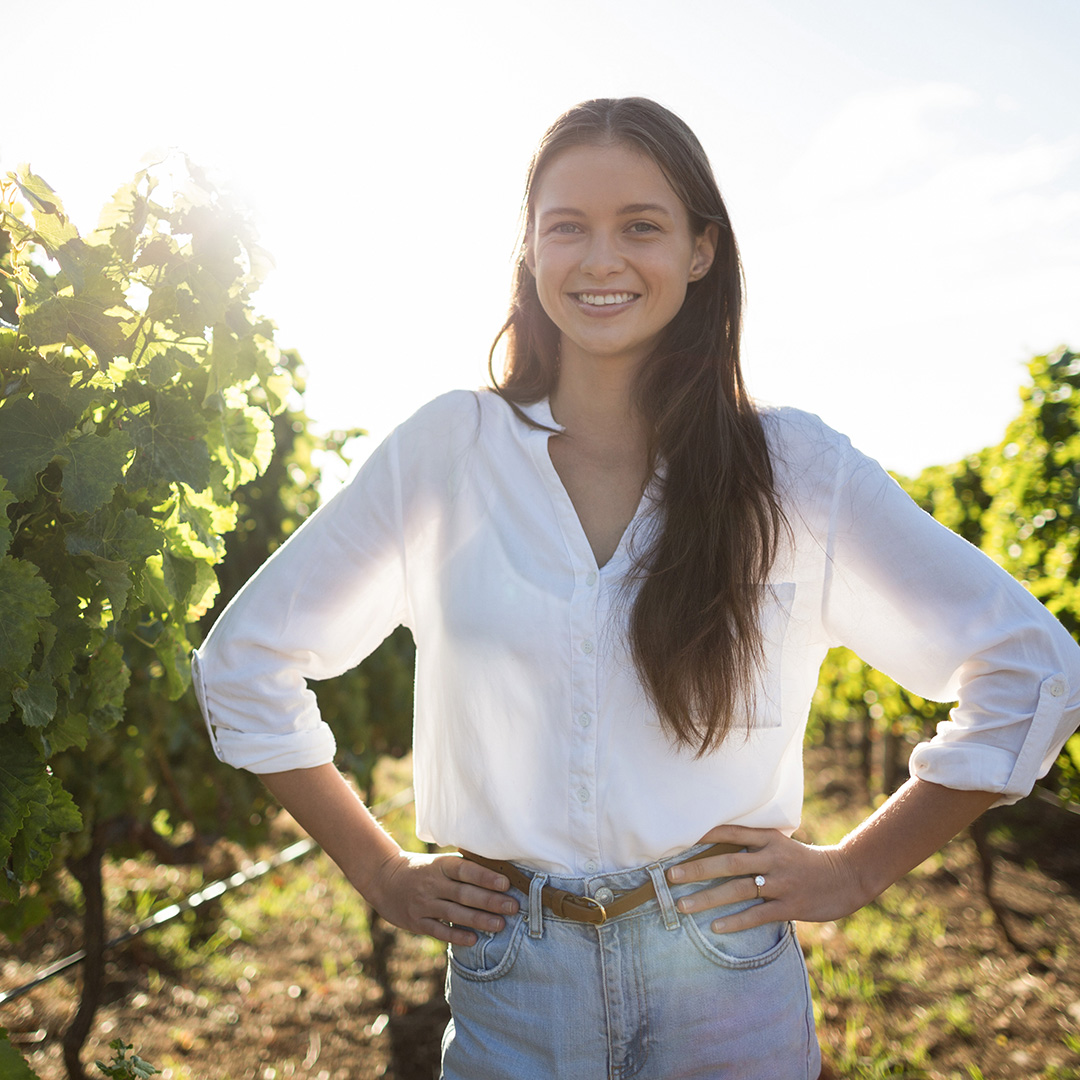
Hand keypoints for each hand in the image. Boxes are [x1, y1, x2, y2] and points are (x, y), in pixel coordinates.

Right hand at [360, 850, 518, 946]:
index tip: (506, 884)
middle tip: (512, 907)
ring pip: (454, 913)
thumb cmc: (422, 870)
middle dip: (490, 901)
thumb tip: (498, 874)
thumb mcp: (438, 862)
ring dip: (479, 920)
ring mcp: (423, 904)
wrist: (384, 879)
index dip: (485, 877)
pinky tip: (473, 940)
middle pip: (464, 893)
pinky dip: (456, 936)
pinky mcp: (417, 922)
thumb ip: (462, 869)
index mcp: (440, 865)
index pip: (465, 870)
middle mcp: (432, 884)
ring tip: (500, 925)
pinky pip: (439, 930)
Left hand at [665, 825, 868, 933]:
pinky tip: (715, 927)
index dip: (705, 835)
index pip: (732, 832)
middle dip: (697, 869)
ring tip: (682, 906)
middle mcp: (772, 858)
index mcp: (769, 839)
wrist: (845, 877)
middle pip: (728, 862)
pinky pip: (757, 915)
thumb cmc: (804, 860)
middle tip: (670, 875)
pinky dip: (735, 921)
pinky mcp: (789, 906)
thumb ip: (754, 844)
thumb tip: (715, 846)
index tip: (679, 838)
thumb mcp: (781, 844)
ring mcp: (780, 883)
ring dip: (708, 898)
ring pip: (738, 890)